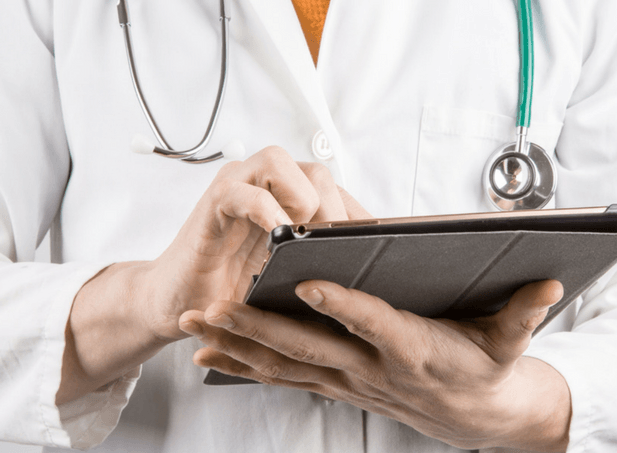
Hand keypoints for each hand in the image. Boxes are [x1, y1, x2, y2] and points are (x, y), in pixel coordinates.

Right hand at [58, 146, 369, 404]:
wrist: (183, 305)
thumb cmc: (236, 291)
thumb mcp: (288, 279)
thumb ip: (318, 263)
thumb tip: (368, 267)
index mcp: (288, 199)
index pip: (334, 189)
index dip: (355, 214)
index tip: (373, 248)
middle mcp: (265, 186)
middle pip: (314, 169)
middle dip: (333, 205)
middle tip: (337, 245)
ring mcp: (237, 189)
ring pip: (277, 161)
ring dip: (300, 197)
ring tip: (305, 236)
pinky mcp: (211, 205)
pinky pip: (239, 191)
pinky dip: (264, 210)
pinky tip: (277, 236)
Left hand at [179, 279, 570, 450]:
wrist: (474, 417)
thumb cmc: (484, 369)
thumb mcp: (510, 343)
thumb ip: (524, 312)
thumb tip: (548, 286)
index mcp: (413, 348)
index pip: (373, 323)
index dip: (342, 306)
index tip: (306, 282)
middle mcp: (372, 367)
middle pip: (308, 346)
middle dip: (256, 327)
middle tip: (213, 305)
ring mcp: (349, 380)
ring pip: (285, 364)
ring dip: (238, 344)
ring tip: (196, 325)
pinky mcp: (337, 385)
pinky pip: (284, 377)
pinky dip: (247, 367)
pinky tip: (213, 356)